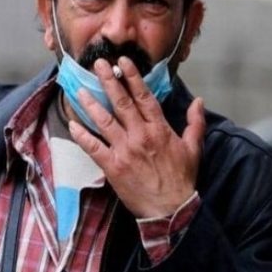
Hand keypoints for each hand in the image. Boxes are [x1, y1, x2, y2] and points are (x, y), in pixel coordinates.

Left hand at [68, 56, 205, 217]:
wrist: (171, 210)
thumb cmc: (182, 179)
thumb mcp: (193, 148)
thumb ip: (195, 122)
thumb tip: (199, 101)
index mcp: (159, 129)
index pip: (144, 97)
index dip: (133, 77)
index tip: (123, 61)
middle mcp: (140, 135)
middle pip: (122, 102)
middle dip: (109, 81)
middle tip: (98, 64)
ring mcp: (124, 150)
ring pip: (104, 121)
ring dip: (91, 104)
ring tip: (80, 89)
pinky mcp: (112, 166)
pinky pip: (93, 147)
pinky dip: (82, 135)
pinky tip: (72, 124)